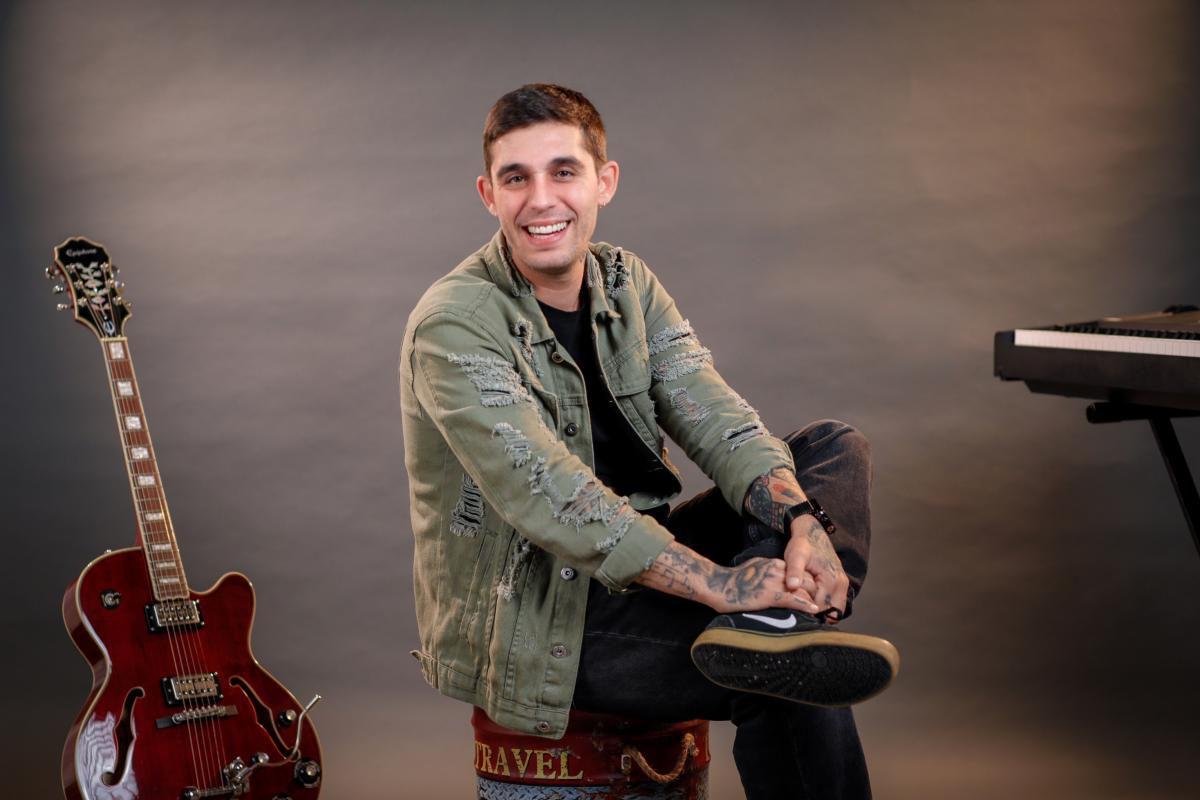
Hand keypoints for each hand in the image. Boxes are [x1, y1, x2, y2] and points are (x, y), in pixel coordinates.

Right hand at [706, 557, 820, 614]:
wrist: (718, 585)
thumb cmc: (733, 580)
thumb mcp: (754, 568)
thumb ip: (768, 570)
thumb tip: (777, 576)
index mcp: (775, 564)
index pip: (802, 573)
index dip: (811, 584)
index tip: (818, 594)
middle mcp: (778, 570)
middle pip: (807, 581)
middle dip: (817, 594)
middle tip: (826, 606)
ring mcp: (775, 582)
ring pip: (803, 590)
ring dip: (814, 602)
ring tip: (824, 613)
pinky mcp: (770, 595)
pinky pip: (793, 599)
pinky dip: (806, 606)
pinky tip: (814, 611)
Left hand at [784, 516, 848, 620]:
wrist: (812, 533)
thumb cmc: (802, 544)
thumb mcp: (795, 555)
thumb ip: (794, 570)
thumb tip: (793, 585)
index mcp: (832, 580)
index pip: (822, 609)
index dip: (807, 612)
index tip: (794, 609)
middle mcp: (841, 584)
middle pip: (831, 613)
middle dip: (815, 615)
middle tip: (798, 609)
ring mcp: (843, 585)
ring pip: (834, 610)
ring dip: (821, 611)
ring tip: (804, 604)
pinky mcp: (840, 584)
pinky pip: (835, 603)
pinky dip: (824, 605)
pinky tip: (810, 600)